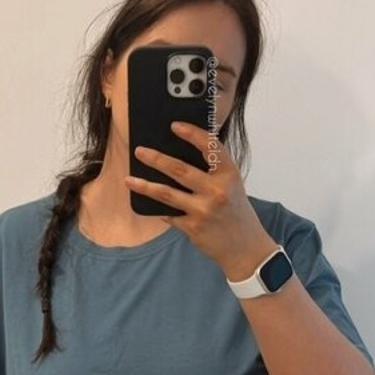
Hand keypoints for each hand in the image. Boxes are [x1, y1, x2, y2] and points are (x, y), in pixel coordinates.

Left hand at [124, 122, 277, 279]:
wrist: (245, 248)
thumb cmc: (236, 212)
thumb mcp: (232, 185)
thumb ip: (213, 170)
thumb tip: (180, 152)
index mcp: (229, 174)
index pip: (210, 147)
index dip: (192, 134)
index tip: (175, 126)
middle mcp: (217, 190)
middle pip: (179, 169)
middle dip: (156, 159)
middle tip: (139, 151)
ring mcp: (203, 210)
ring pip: (166, 193)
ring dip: (144, 185)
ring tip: (128, 179)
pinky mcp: (193, 227)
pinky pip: (168, 214)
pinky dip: (157, 208)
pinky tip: (146, 203)